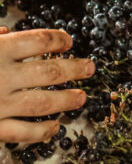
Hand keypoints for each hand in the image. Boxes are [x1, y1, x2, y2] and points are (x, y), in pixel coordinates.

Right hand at [0, 28, 94, 142]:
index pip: (38, 41)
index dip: (58, 40)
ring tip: (82, 97)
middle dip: (74, 69)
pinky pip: (21, 132)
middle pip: (49, 72)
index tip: (68, 42)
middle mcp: (3, 76)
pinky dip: (40, 131)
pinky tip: (55, 128)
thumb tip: (7, 31)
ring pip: (41, 103)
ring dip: (65, 100)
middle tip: (90, 67)